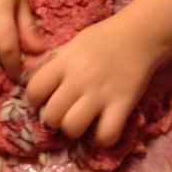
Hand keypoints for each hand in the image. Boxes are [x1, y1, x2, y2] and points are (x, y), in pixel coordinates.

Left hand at [25, 14, 158, 145]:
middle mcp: (79, 79)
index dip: (36, 99)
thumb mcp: (74, 43)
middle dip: (54, 119)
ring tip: (83, 120)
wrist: (139, 34)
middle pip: (51, 115)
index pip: (34, 90)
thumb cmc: (104, 37)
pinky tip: (104, 126)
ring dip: (75, 129)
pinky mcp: (122, 104)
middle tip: (65, 112)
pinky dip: (103, 137)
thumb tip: (32, 76)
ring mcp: (101, 93)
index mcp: (65, 61)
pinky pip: (106, 135)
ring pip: (72, 128)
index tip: (45, 99)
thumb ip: (56, 61)